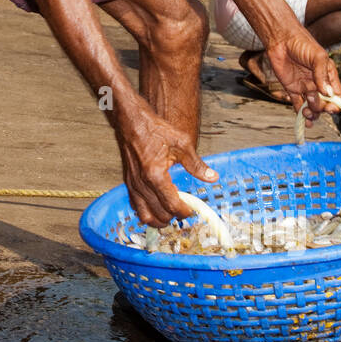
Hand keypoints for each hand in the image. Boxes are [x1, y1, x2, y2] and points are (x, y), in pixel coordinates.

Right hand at [117, 105, 218, 226]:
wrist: (131, 121)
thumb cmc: (154, 130)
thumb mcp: (181, 143)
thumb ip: (196, 164)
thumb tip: (212, 177)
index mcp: (156, 176)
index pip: (172, 205)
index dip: (185, 212)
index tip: (192, 210)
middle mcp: (142, 184)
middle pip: (159, 214)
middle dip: (174, 216)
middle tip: (184, 211)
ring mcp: (133, 185)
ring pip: (144, 215)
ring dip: (158, 220)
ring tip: (170, 216)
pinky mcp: (128, 183)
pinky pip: (136, 206)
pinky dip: (146, 212)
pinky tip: (156, 208)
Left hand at [264, 30, 340, 121]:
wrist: (281, 40)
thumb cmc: (303, 44)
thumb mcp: (318, 57)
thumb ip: (322, 75)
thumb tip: (327, 94)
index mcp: (328, 76)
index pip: (337, 96)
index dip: (336, 104)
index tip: (332, 108)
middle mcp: (318, 84)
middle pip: (324, 104)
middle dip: (321, 107)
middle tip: (313, 101)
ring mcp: (305, 87)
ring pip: (312, 107)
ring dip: (311, 113)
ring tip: (307, 112)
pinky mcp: (292, 89)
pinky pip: (298, 105)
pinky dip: (301, 114)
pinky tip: (304, 121)